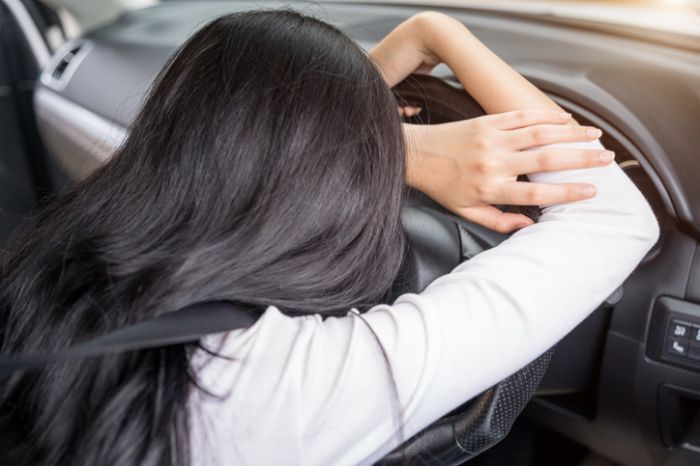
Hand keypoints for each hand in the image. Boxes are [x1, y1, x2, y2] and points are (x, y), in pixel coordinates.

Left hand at [405, 110, 614, 232]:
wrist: (416, 155)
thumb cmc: (442, 186)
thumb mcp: (466, 211)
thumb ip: (498, 221)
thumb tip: (528, 225)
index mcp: (490, 189)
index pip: (536, 194)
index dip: (567, 193)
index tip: (591, 190)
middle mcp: (494, 163)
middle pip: (546, 162)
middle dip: (581, 160)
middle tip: (606, 159)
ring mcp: (491, 139)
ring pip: (539, 134)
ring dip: (570, 134)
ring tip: (595, 135)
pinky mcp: (487, 121)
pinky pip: (522, 116)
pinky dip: (546, 116)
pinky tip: (565, 117)